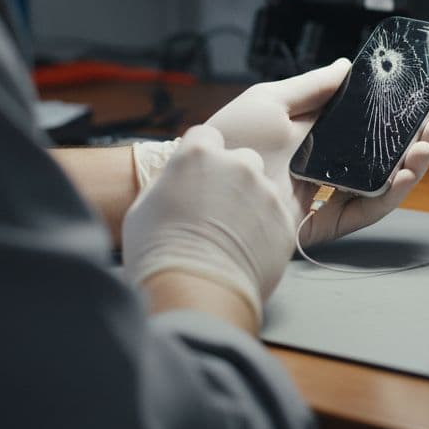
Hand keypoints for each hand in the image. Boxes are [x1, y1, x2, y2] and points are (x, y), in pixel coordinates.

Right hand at [122, 125, 299, 321]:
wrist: (195, 293)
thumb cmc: (158, 253)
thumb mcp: (143, 207)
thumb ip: (168, 182)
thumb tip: (176, 178)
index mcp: (198, 155)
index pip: (206, 136)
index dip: (201, 156)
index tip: (198, 175)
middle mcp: (237, 165)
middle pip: (242, 158)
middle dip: (232, 177)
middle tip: (217, 208)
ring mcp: (265, 192)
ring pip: (263, 188)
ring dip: (252, 203)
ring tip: (233, 235)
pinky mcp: (285, 220)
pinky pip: (278, 216)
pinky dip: (267, 228)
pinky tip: (248, 249)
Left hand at [204, 59, 428, 247]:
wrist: (198, 179)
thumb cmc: (226, 139)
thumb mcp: (270, 100)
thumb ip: (311, 87)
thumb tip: (348, 67)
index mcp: (318, 139)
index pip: (370, 130)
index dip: (401, 120)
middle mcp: (327, 168)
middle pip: (384, 159)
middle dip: (417, 143)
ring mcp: (325, 197)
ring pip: (381, 186)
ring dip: (410, 168)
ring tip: (426, 148)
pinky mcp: (320, 225)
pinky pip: (362, 211)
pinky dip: (387, 195)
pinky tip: (402, 175)